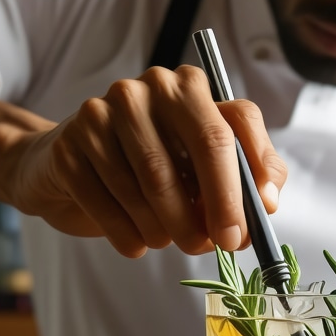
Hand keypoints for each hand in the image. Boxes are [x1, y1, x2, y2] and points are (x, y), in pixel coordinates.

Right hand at [0, 65, 287, 257]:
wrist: (68, 171)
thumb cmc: (149, 170)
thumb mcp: (203, 169)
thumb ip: (247, 177)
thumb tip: (267, 203)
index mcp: (191, 88)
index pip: (234, 127)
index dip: (243, 185)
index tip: (241, 232)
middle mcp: (149, 89)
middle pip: (199, 149)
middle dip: (211, 209)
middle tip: (209, 247)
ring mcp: (104, 112)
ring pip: (152, 182)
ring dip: (165, 227)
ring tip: (166, 241)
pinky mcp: (70, 144)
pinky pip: (108, 202)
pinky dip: (128, 234)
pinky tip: (136, 243)